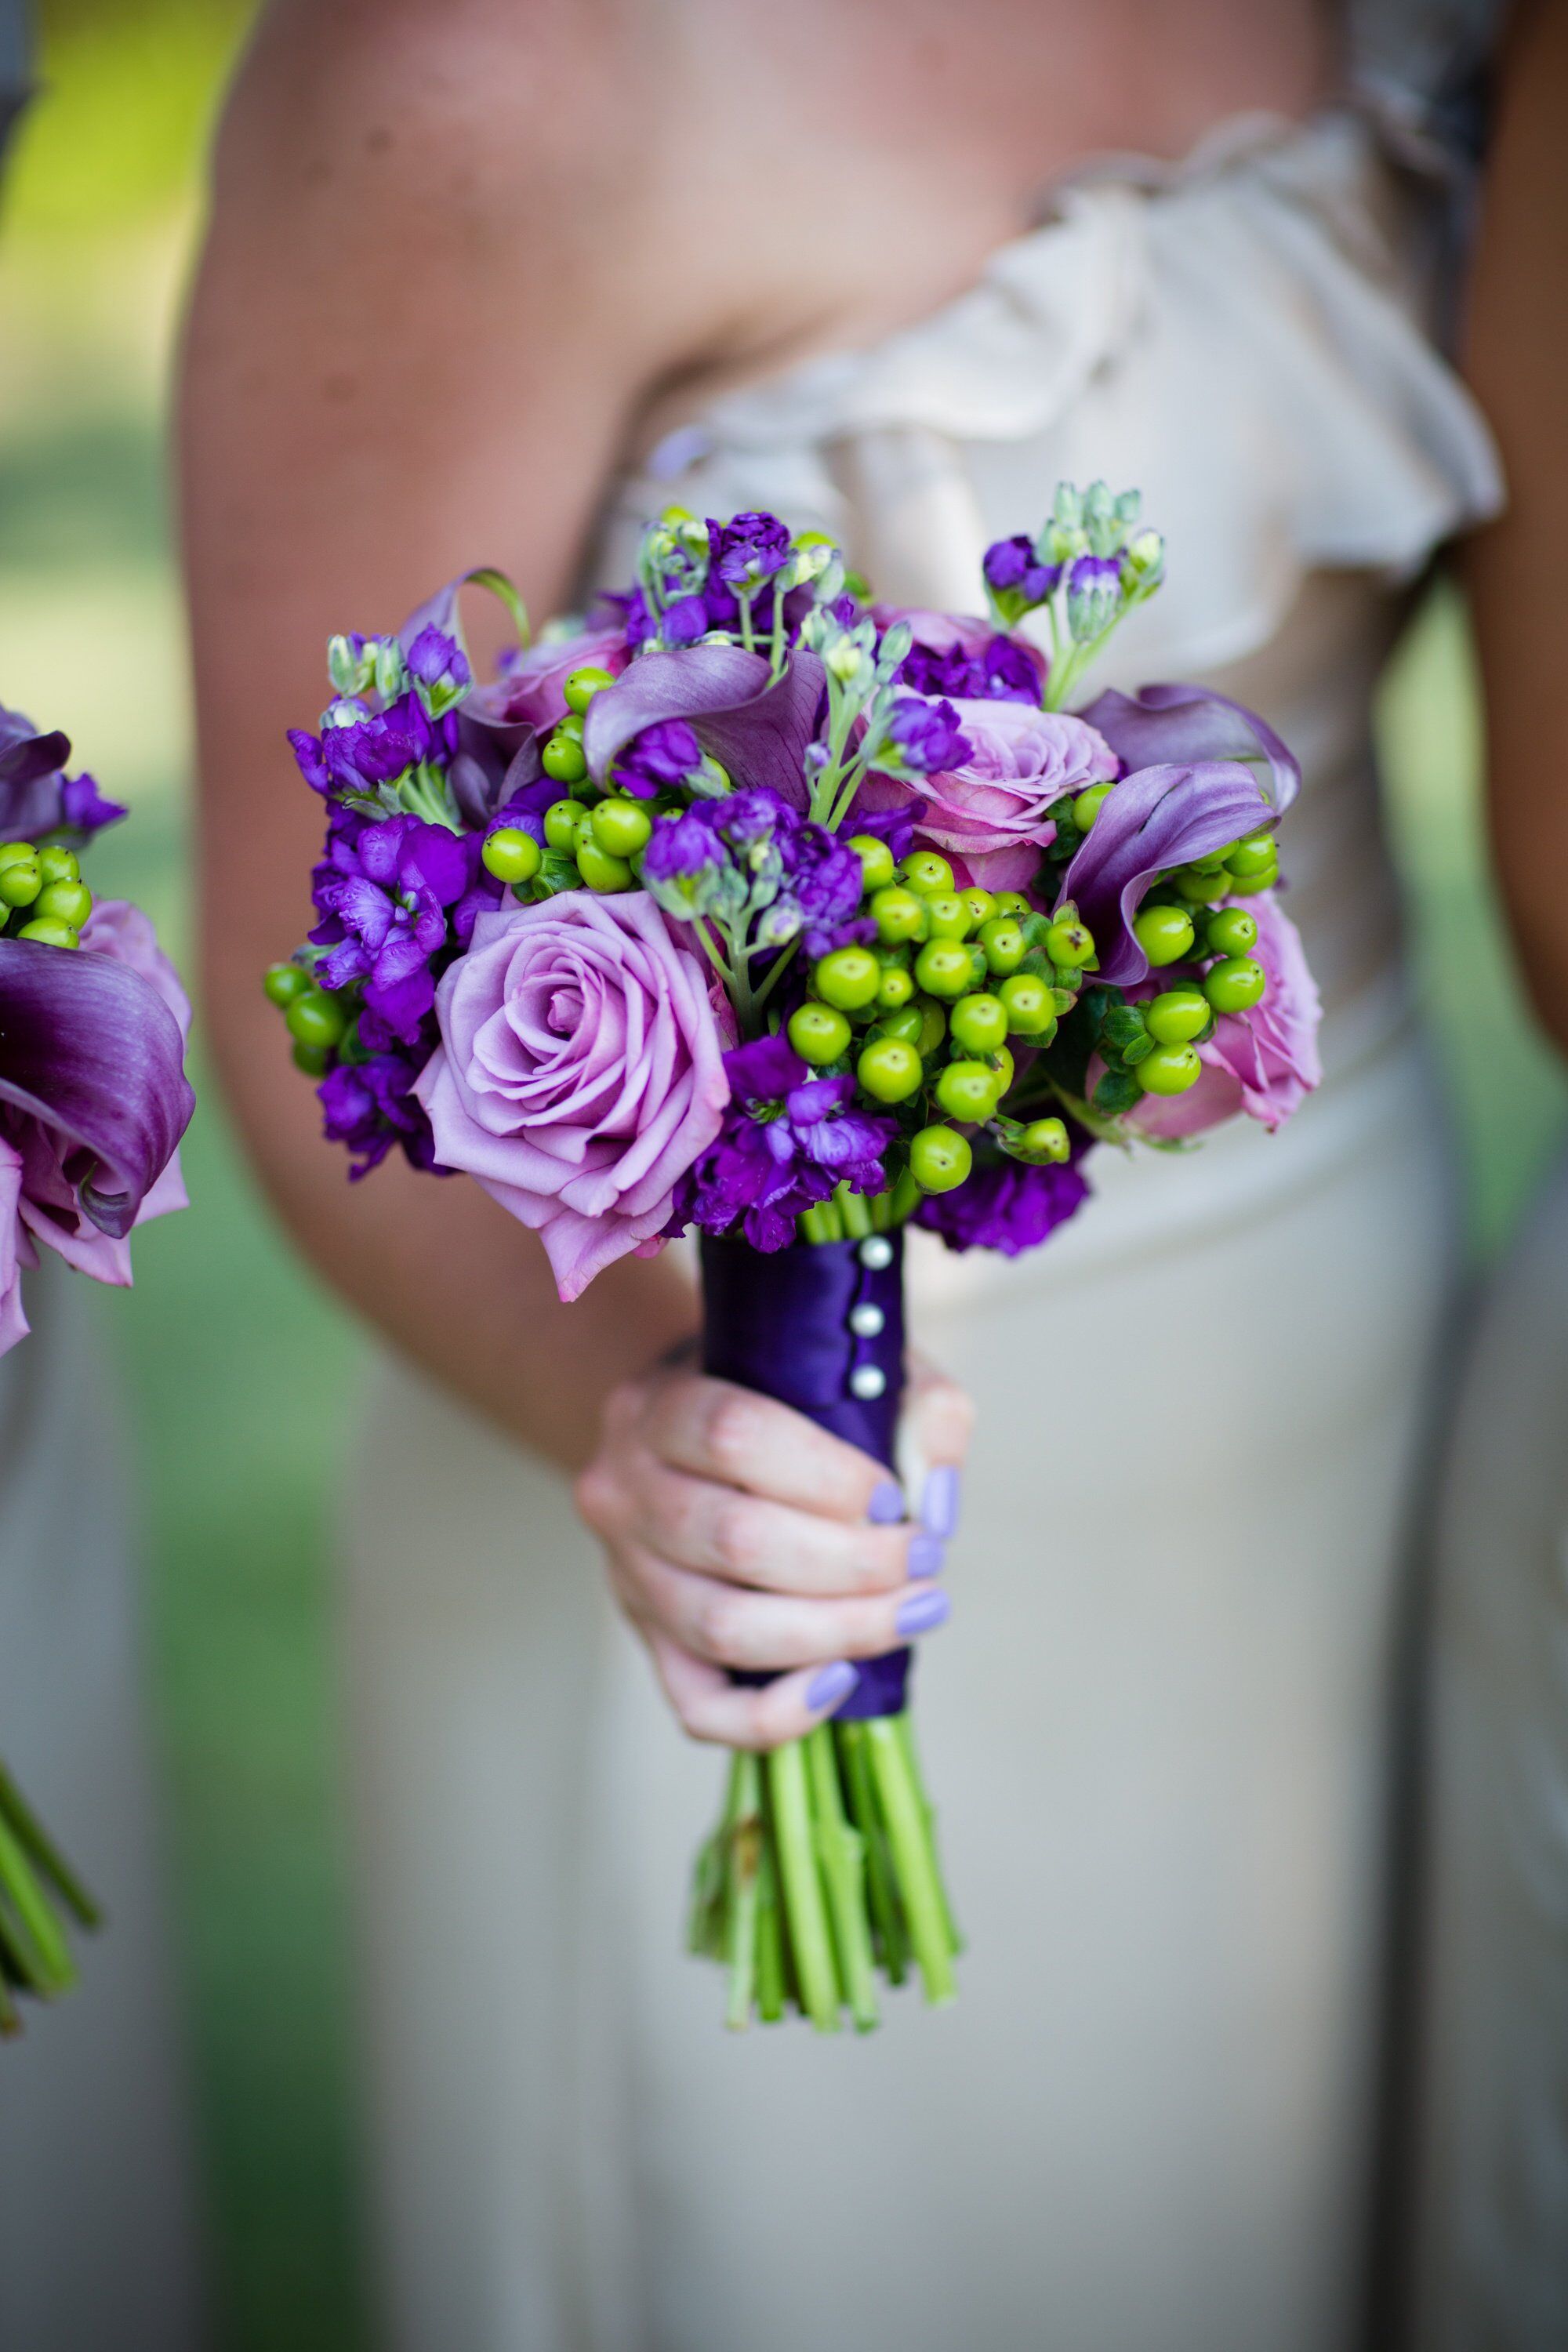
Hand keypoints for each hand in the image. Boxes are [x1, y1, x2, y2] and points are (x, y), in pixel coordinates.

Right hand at [574, 1352, 972, 1747]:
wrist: (689, 1434)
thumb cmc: (783, 1397)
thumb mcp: (851, 1367)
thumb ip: (917, 1410)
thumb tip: (936, 1505)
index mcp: (659, 1405)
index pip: (733, 1436)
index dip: (830, 1477)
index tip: (896, 1498)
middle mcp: (625, 1489)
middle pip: (737, 1540)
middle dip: (855, 1563)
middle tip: (926, 1561)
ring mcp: (629, 1574)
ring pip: (723, 1628)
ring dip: (838, 1630)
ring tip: (913, 1612)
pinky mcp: (648, 1642)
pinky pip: (699, 1708)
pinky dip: (776, 1711)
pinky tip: (841, 1680)